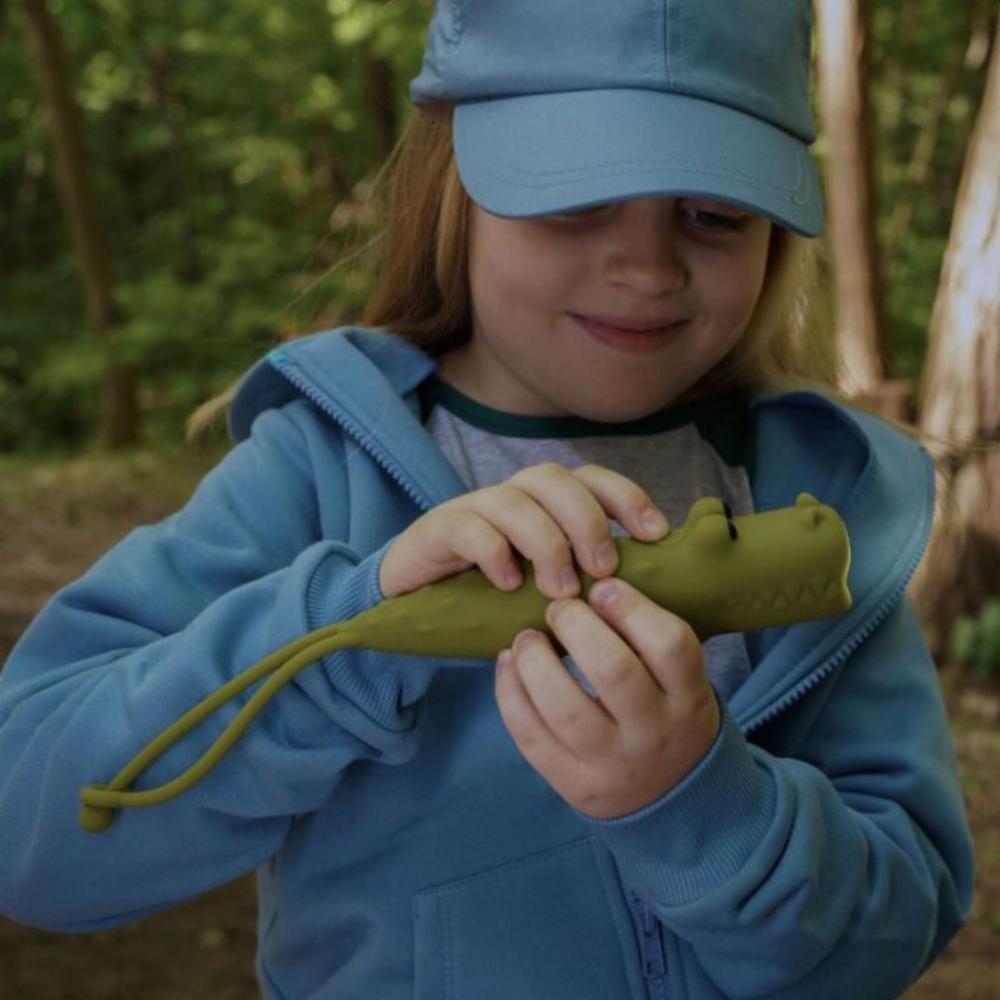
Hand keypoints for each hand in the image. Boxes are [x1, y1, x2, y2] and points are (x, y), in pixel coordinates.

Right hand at [378, 462, 668, 598]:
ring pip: (515, 500)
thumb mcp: (547, 587)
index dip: (626, 497)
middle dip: (587, 521)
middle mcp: (513, 495)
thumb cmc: (494, 596)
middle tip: (603, 570)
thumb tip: (644, 593)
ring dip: (546, 543)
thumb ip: (586, 579)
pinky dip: (494, 552)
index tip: (654, 536)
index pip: (590, 478)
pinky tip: (508, 586)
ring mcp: (474, 508)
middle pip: (554, 479)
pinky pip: (469, 526)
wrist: (416, 601)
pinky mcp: (439, 529)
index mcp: (545, 502)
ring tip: (560, 591)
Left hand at [494, 577, 719, 819]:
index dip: (630, 607)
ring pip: (565, 709)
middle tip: (559, 607)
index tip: (601, 587)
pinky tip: (508, 664)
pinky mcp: (573, 783)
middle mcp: (654, 732)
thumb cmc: (667, 712)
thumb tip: (592, 582)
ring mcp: (613, 763)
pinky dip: (510, 693)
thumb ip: (649, 638)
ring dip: (535, 662)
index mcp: (689, 697)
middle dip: (577, 626)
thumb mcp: (681, 680)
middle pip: (614, 671)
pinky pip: (531, 736)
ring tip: (526, 638)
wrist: (672, 797)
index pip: (669, 644)